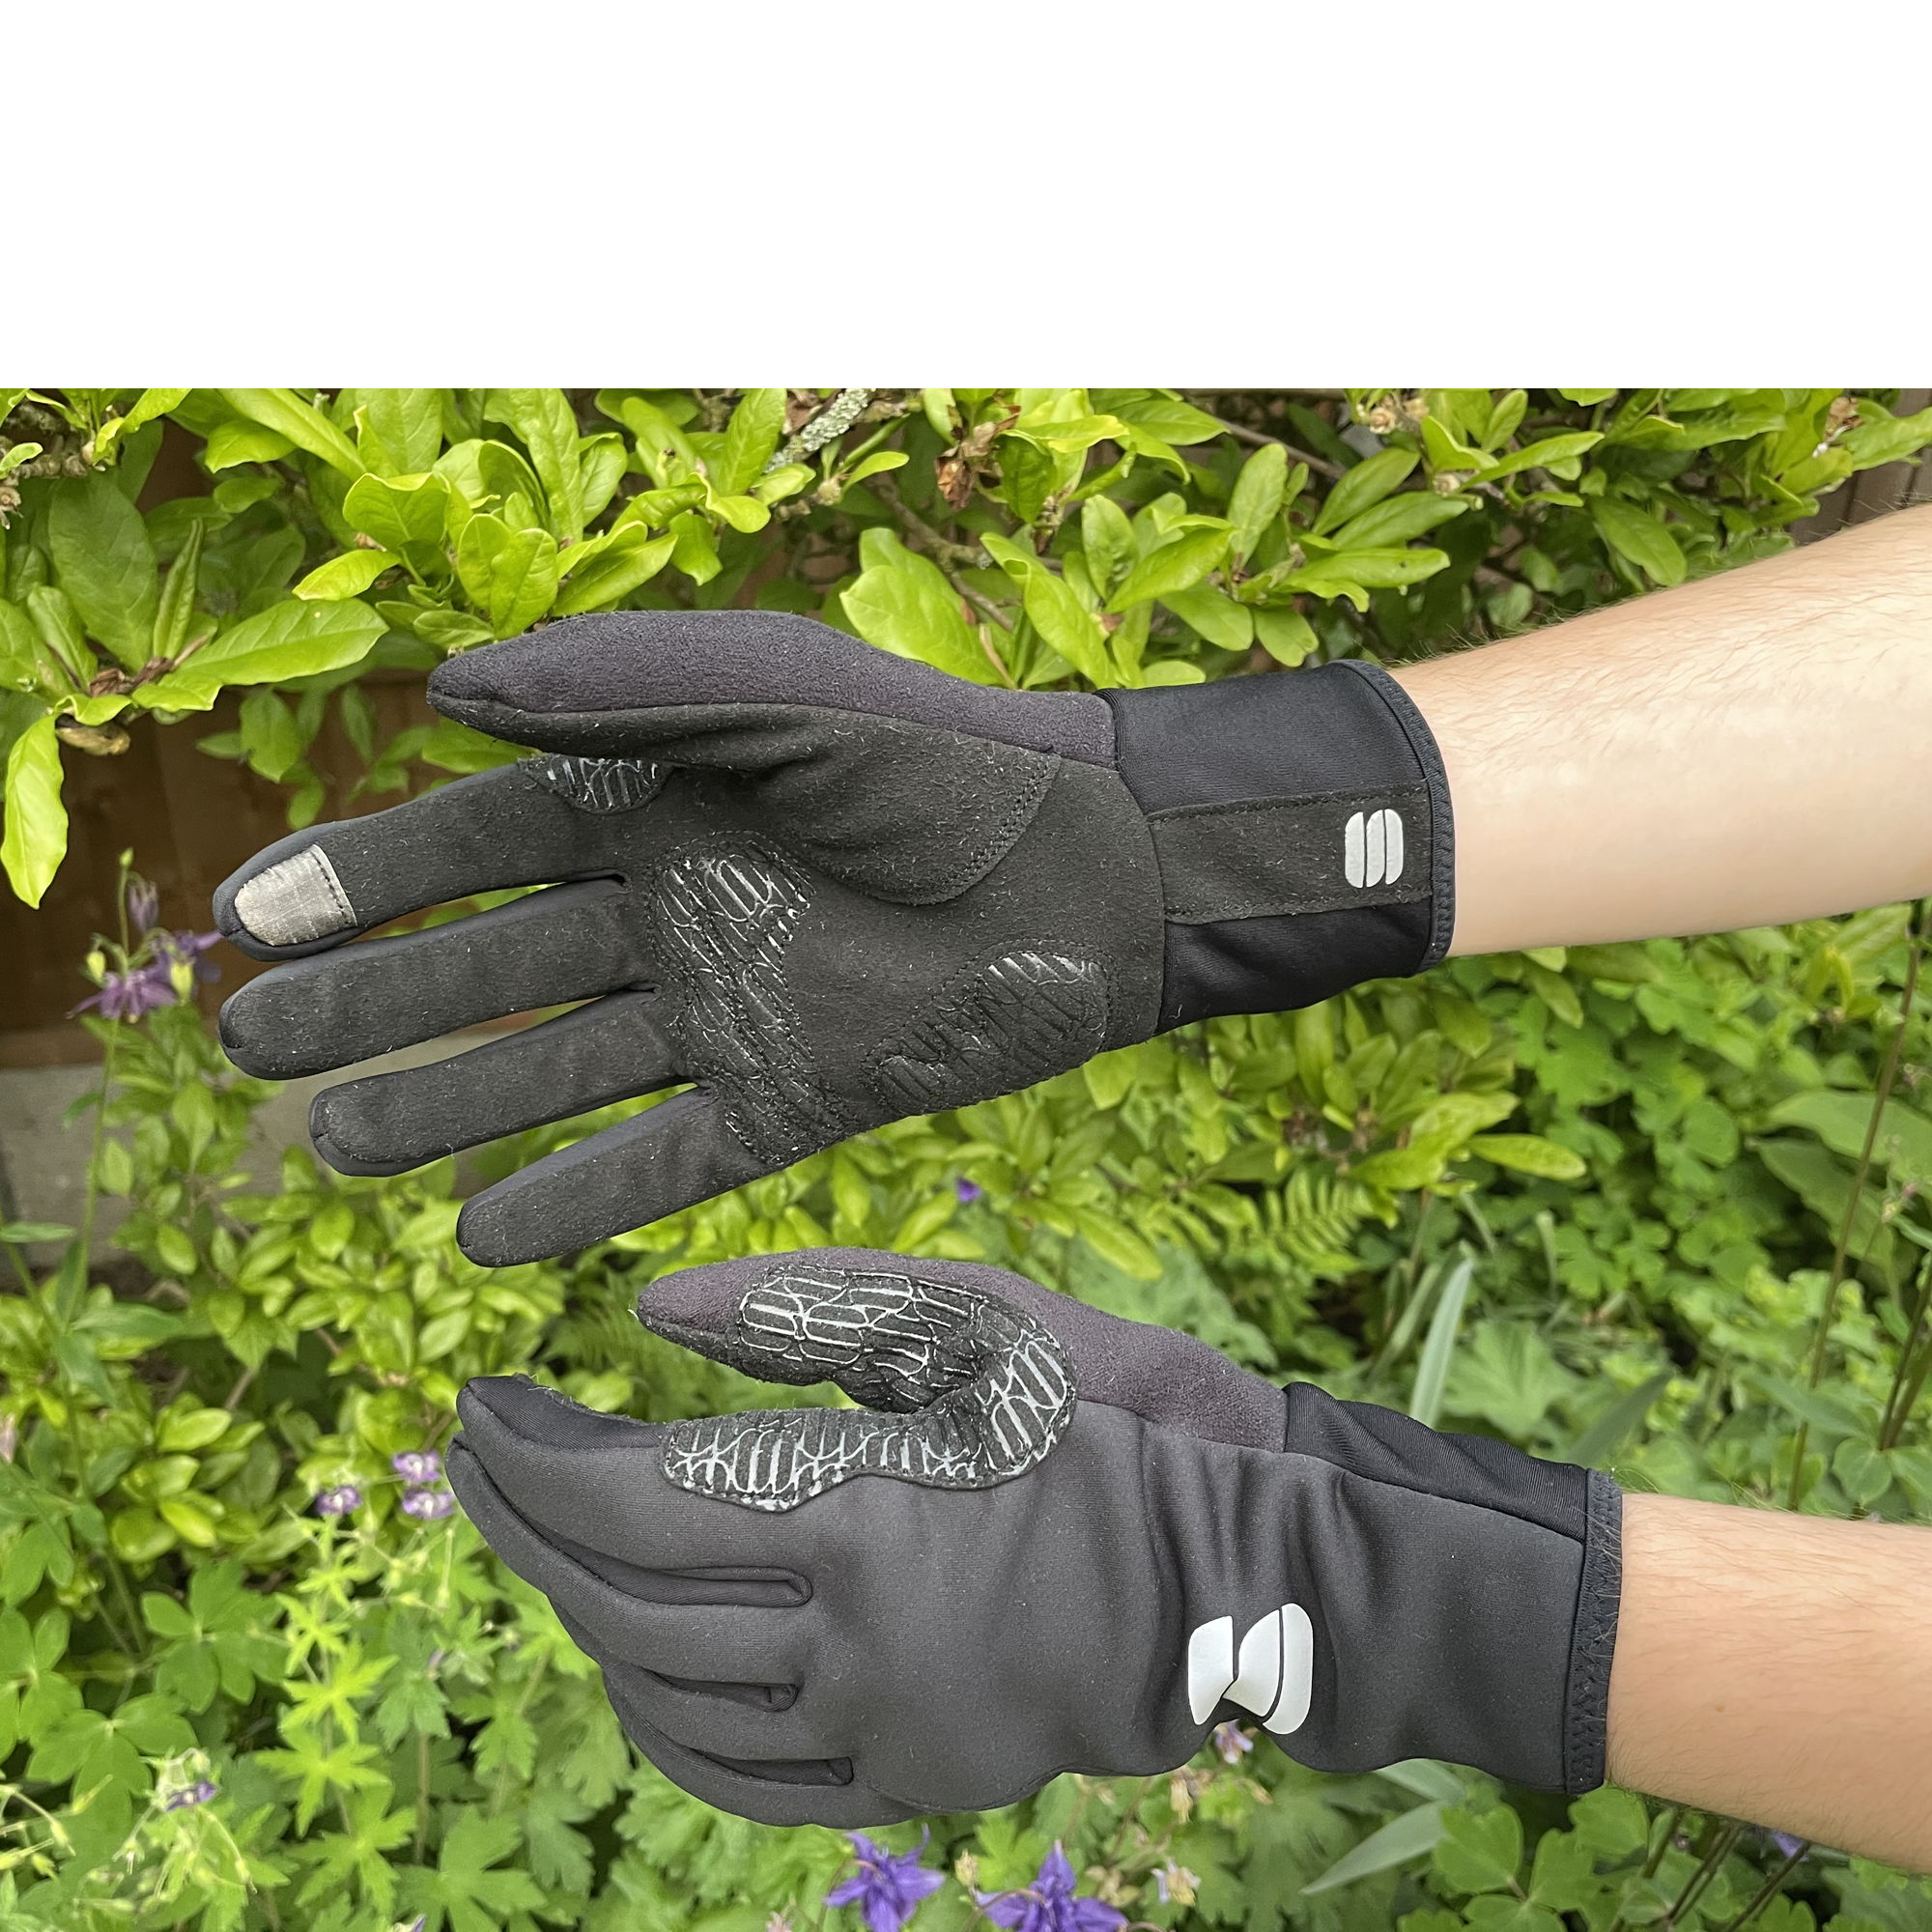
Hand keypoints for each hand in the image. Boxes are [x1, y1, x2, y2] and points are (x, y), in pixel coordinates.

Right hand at [214, 613, 1447, 1263]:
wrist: (1101, 870)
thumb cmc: (949, 758)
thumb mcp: (778, 692)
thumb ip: (621, 686)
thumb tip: (441, 695)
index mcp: (658, 798)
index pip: (477, 845)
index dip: (362, 879)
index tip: (248, 918)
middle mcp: (673, 909)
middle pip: (491, 966)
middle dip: (376, 1005)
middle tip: (251, 1047)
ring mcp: (727, 1013)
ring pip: (557, 1071)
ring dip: (449, 1112)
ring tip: (338, 1151)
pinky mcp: (792, 1102)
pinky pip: (663, 1160)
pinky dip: (579, 1199)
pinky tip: (482, 1239)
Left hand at [444, 1248, 1619, 1825]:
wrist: (1237, 1570)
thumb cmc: (1105, 1417)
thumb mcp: (969, 1326)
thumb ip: (801, 1312)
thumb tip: (645, 1315)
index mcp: (864, 1507)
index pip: (629, 1502)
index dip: (532, 1457)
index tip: (483, 1405)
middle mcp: (850, 1637)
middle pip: (622, 1599)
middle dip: (525, 1525)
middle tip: (482, 1461)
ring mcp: (875, 1727)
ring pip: (664, 1696)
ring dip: (581, 1616)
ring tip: (549, 1545)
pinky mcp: (904, 1781)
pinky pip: (737, 1774)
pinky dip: (658, 1719)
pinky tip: (633, 1665)